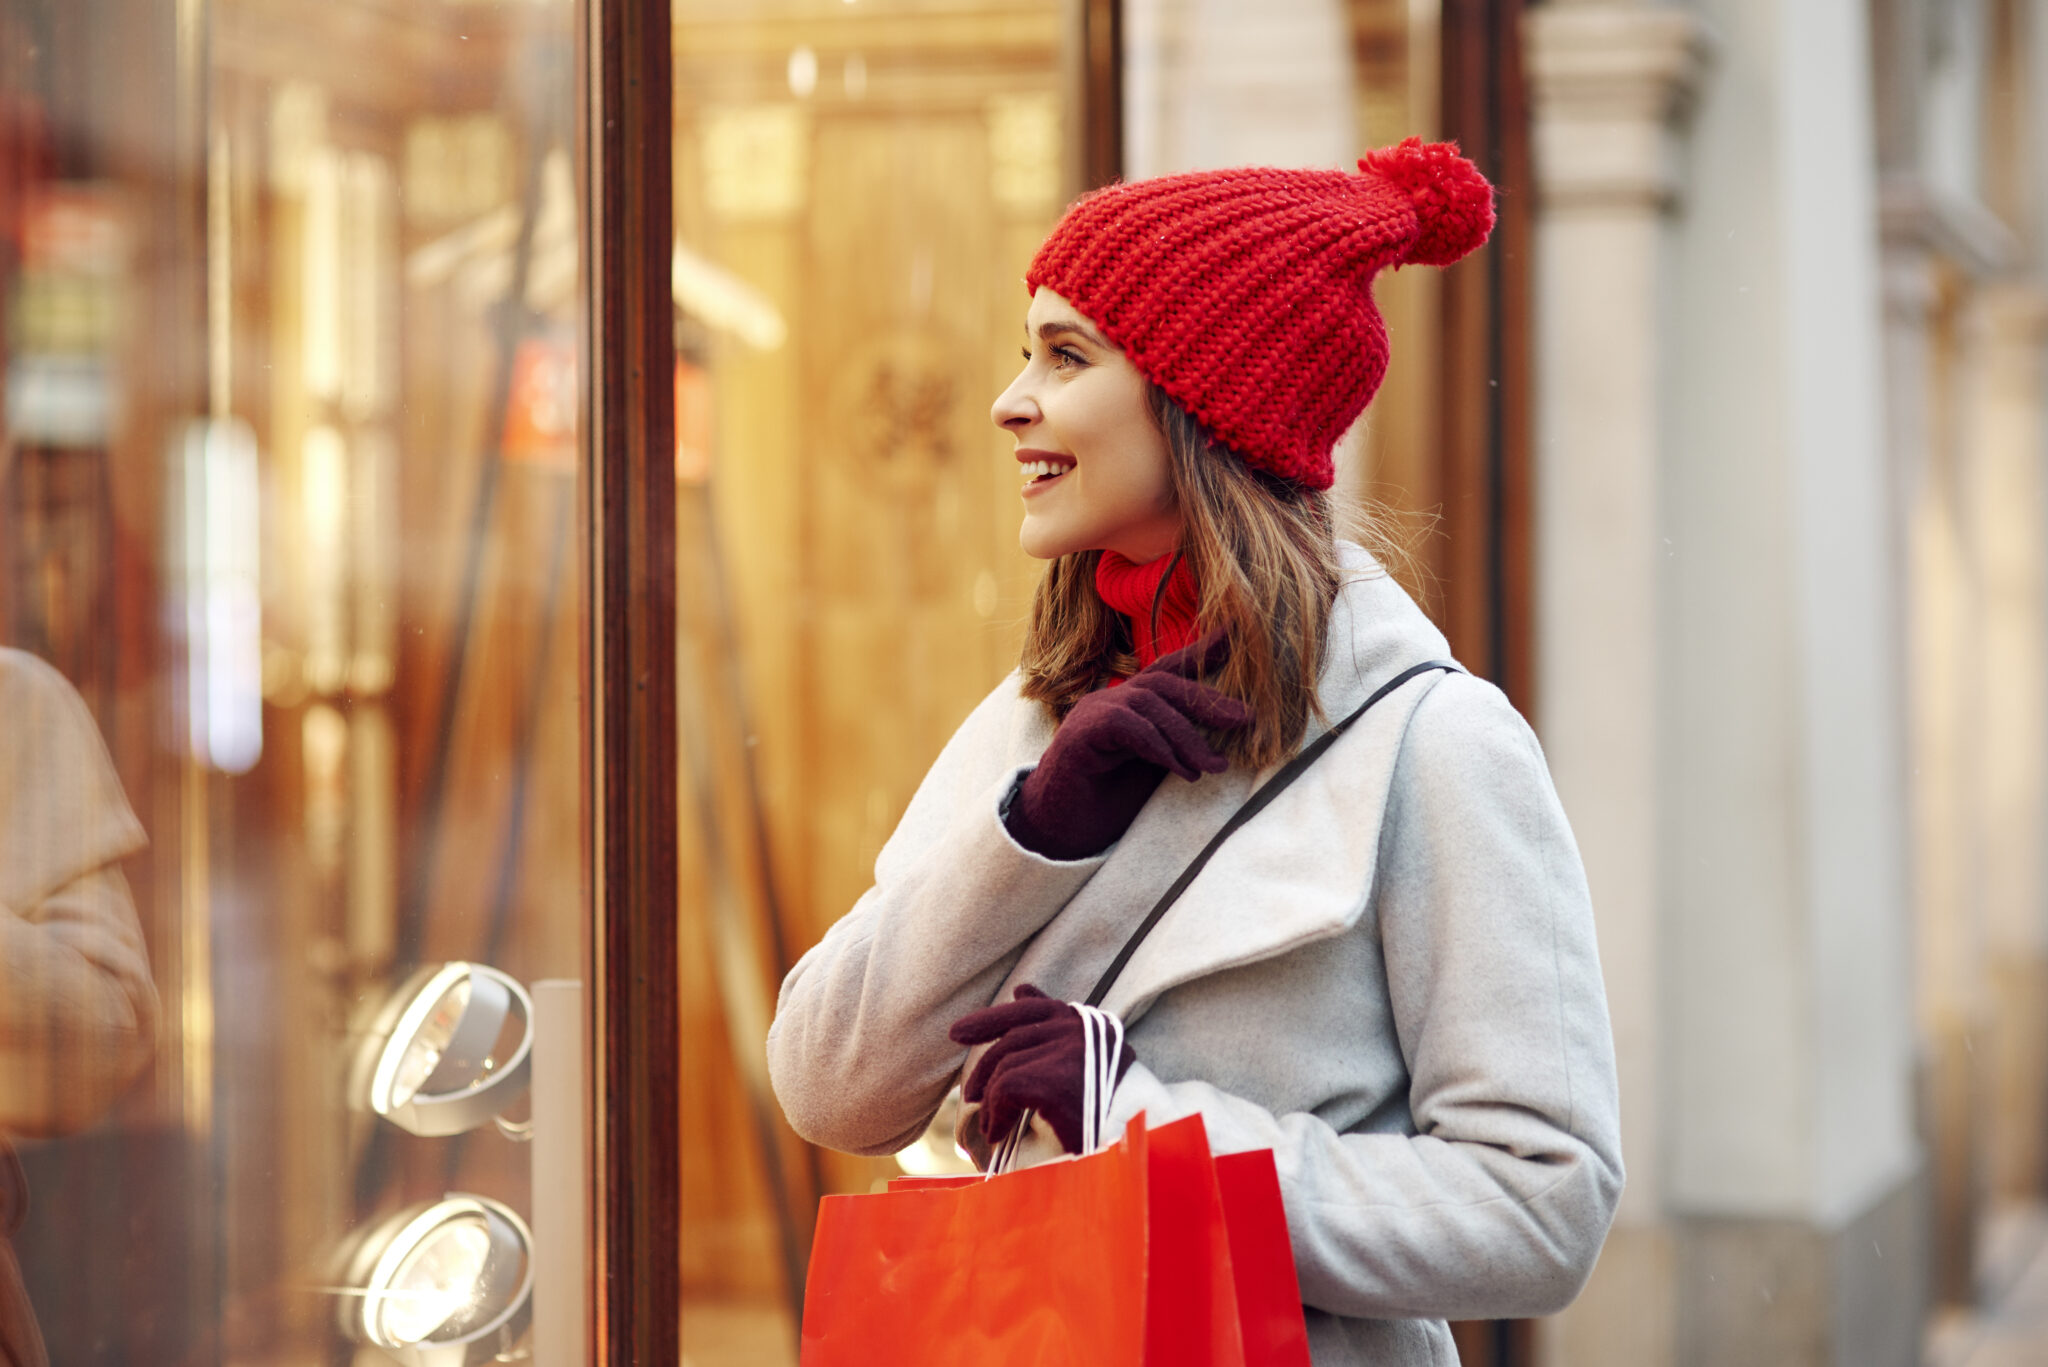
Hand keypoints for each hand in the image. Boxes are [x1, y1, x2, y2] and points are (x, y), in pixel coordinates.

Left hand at [950, 985, 1136, 1156]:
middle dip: (982, 1067)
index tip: (956, 1032)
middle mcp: (1073, 1029)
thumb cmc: (1108, 1101)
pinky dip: (996, 1115)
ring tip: (992, 1126)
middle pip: (1010, 1038)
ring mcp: (1066, 1051)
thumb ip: (1048, 1023)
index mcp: (1079, 1021)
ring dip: (991, 1102)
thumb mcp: (1076, 1055)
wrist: (1135, 1133)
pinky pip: (1005, 1091)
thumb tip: (1019, 990)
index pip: (1027, 1009)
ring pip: (1005, 1069)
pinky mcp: (1054, 1080)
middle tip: (968, 1095)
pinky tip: (998, 1132)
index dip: (988, 1019)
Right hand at [1006, 632, 1251, 859]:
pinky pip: (1129, 727)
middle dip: (1207, 699)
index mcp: (1129, 703)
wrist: (1062, 830)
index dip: (1201, 650)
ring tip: (1214, 766)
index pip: (1168, 669)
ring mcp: (1092, 712)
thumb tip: (1226, 743)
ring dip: (1189, 736)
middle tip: (1245, 719)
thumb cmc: (1109, 801)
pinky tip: (1182, 771)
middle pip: (1164, 682)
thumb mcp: (1156, 768)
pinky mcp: (1080, 733)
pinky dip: (1161, 748)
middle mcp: (1110, 699)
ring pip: (1150, 705)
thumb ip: (1179, 745)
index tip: (1235, 633)